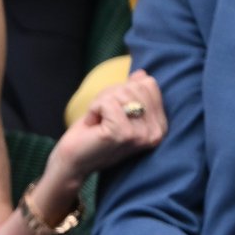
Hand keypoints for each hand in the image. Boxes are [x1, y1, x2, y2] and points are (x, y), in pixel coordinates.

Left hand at [47, 69, 165, 183]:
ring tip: (98, 122)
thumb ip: (133, 93)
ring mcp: (141, 135)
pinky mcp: (123, 134)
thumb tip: (142, 74)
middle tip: (103, 116)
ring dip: (101, 103)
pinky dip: (93, 109)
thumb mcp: (118, 109)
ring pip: (121, 93)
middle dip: (111, 95)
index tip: (113, 110)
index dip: (124, 90)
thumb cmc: (95, 133)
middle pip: (135, 86)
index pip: (149, 85)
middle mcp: (156, 132)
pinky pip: (107, 103)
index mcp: (160, 126)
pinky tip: (93, 125)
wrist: (75, 161)